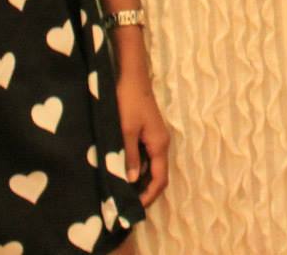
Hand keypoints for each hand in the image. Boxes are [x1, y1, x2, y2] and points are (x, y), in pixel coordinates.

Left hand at [114, 70, 170, 206]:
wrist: (131, 78)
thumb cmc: (128, 102)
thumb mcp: (125, 130)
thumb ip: (130, 156)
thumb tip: (133, 180)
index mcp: (159, 145)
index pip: (160, 179)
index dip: (149, 196)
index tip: (134, 208)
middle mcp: (161, 144)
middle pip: (159, 175)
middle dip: (146, 192)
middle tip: (127, 205)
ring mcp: (156, 138)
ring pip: (153, 167)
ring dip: (142, 182)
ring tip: (125, 193)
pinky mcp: (149, 134)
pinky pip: (148, 158)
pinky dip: (140, 170)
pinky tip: (126, 173)